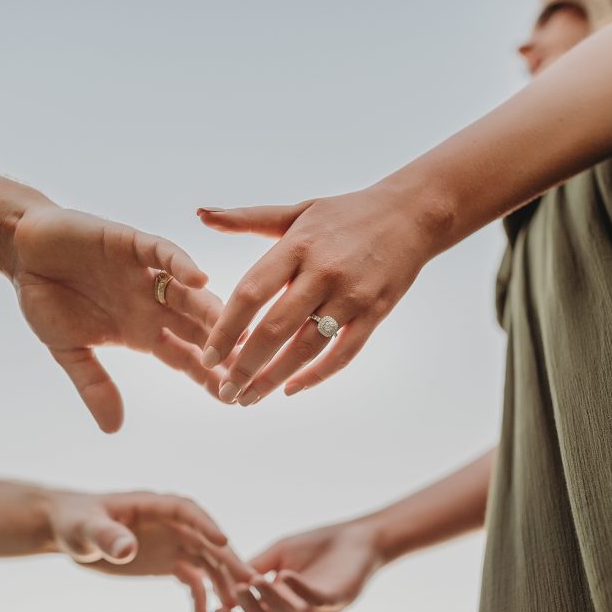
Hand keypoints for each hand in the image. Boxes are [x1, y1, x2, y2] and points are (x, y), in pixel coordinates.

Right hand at [12, 205, 231, 431]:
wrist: (21, 248)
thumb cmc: (46, 298)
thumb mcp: (69, 350)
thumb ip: (94, 385)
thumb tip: (113, 430)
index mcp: (144, 332)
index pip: (187, 359)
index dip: (209, 377)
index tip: (234, 399)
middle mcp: (154, 304)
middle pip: (198, 329)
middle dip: (223, 349)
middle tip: (250, 368)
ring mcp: (147, 274)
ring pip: (189, 295)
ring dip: (212, 311)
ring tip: (238, 329)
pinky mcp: (133, 243)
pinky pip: (163, 253)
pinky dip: (181, 265)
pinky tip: (200, 280)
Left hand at [46, 490, 253, 611]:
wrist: (71, 532)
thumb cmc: (75, 521)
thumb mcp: (86, 529)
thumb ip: (107, 536)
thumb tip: (127, 549)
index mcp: (153, 505)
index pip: (187, 511)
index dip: (206, 524)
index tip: (223, 541)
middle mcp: (169, 522)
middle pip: (204, 538)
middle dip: (226, 558)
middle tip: (247, 581)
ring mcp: (172, 541)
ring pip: (205, 559)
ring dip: (220, 580)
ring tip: (232, 605)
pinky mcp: (168, 560)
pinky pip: (191, 576)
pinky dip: (200, 594)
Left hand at [197, 184, 438, 405]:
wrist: (411, 214)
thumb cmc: (345, 214)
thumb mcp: (295, 212)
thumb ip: (245, 218)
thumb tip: (200, 214)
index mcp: (297, 246)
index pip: (251, 292)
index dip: (225, 327)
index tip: (207, 355)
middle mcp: (323, 272)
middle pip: (274, 328)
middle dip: (245, 366)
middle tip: (224, 392)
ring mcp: (351, 295)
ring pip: (306, 348)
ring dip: (274, 379)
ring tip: (249, 399)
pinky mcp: (375, 313)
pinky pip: (343, 353)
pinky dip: (317, 375)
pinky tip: (291, 389)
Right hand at [214, 519, 383, 611]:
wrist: (357, 537)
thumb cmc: (318, 546)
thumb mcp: (279, 555)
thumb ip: (255, 567)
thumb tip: (225, 580)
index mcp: (284, 606)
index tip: (216, 610)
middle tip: (237, 592)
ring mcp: (321, 609)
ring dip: (271, 602)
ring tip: (255, 582)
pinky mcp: (339, 598)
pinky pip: (317, 602)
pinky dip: (299, 592)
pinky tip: (285, 576)